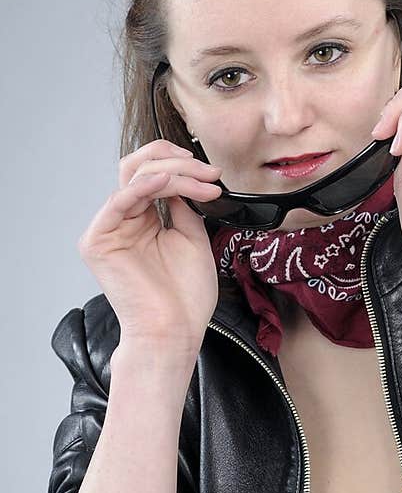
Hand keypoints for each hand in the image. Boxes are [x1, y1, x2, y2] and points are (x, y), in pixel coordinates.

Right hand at [77, 140, 224, 353]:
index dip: (182, 165)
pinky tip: (172, 183)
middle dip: (178, 162)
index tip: (213, 174)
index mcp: (141, 220)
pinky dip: (148, 186)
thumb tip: (185, 178)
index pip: (152, 174)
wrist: (174, 331)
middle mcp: (121, 220)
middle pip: (138, 167)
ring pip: (135, 177)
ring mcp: (107, 228)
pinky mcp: (97, 240)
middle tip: (209, 172)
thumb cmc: (184, 297)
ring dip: (175, 174)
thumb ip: (184, 205)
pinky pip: (120, 199)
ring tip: (205, 183)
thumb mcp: (192, 238)